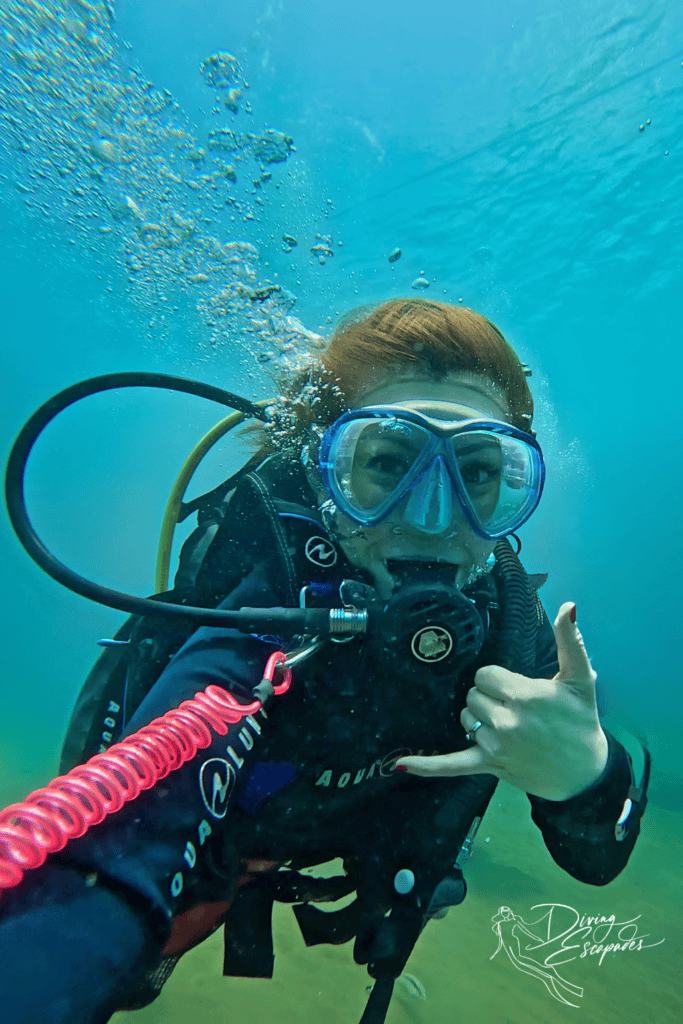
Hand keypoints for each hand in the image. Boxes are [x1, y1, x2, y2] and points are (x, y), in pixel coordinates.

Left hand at [396, 602, 608, 801]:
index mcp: (524, 695)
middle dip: (489, 697)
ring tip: (508, 726)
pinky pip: (452, 765)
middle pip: (472, 694)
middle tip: (516, 707)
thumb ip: (571, 640)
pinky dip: (427, 765)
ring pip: (466, 718)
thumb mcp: (581, 679)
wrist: (585, 773)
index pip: (485, 674)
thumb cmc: (581, 722)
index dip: (498, 679)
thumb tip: (568, 606)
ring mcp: (495, 746)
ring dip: (479, 719)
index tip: (516, 687)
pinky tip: (399, 764)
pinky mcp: (488, 765)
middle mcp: (506, 720)